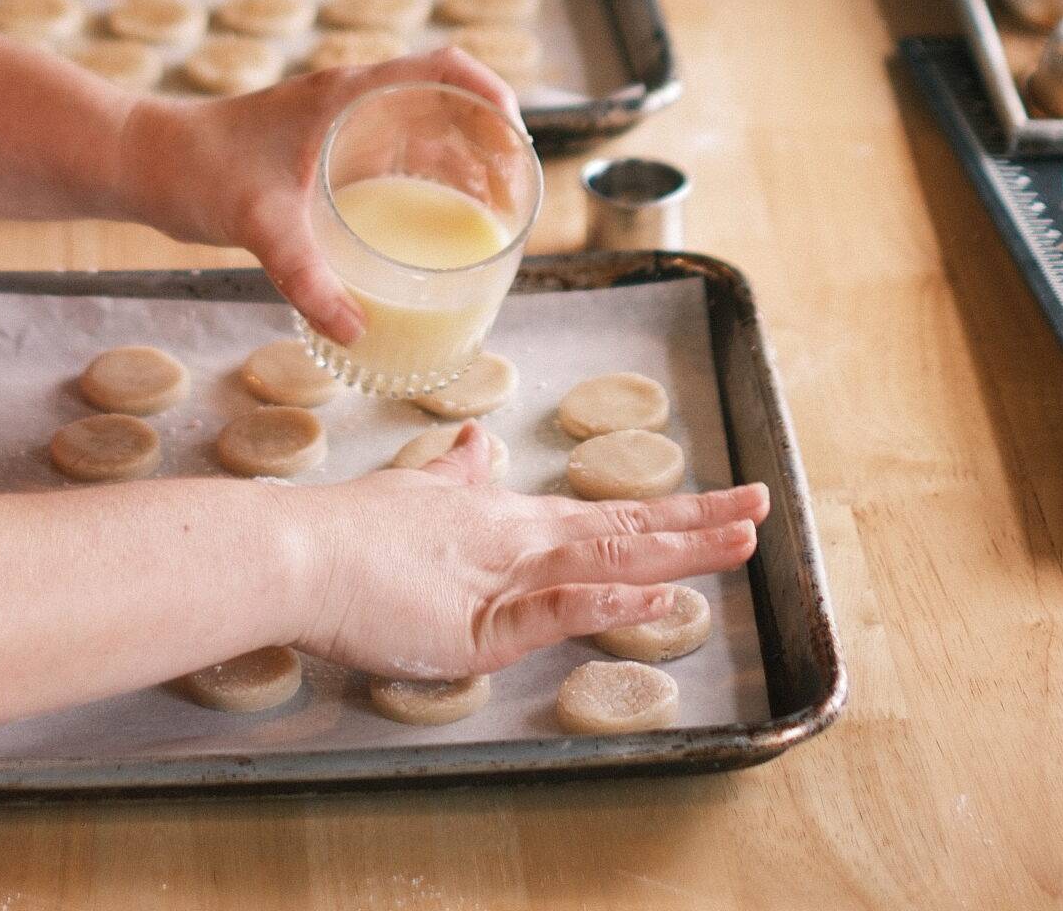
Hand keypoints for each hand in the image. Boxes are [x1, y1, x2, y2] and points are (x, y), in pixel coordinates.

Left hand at [121, 46, 524, 343]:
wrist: (144, 162)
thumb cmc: (195, 171)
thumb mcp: (256, 224)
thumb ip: (304, 277)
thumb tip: (353, 331)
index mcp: (347, 94)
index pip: (442, 67)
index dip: (491, 91)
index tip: (517, 139)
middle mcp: (350, 102)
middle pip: (444, 103)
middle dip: (488, 143)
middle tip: (515, 200)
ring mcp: (336, 125)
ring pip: (420, 130)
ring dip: (459, 162)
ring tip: (489, 217)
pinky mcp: (321, 151)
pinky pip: (391, 155)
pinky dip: (422, 179)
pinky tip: (427, 225)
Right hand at [295, 427, 768, 678]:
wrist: (299, 550)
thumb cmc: (349, 531)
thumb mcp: (414, 496)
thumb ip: (456, 477)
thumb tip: (479, 443)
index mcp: (507, 520)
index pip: (605, 518)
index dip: (670, 512)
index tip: (727, 502)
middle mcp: (518, 538)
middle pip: (625, 530)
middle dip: (698, 522)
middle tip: (763, 507)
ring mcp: (504, 575)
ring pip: (608, 560)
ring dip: (678, 551)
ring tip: (737, 541)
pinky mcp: (480, 620)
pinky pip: (556, 609)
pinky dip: (610, 604)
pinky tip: (652, 599)